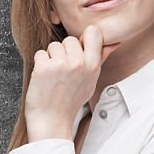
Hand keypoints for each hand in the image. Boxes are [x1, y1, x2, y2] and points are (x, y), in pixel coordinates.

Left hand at [25, 25, 119, 141]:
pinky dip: (39, 64)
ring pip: (53, 45)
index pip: (93, 31)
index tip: (79, 50)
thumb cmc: (70, 101)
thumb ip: (100, 59)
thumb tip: (114, 42)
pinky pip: (40, 53)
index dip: (83, 38)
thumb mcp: (91, 81)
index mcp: (93, 66)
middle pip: (69, 39)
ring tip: (53, 75)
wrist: (52, 121)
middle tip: (63, 71)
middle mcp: (79, 63)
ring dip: (50, 58)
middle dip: (64, 52)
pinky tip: (44, 78)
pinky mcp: (43, 68)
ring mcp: (61, 65)